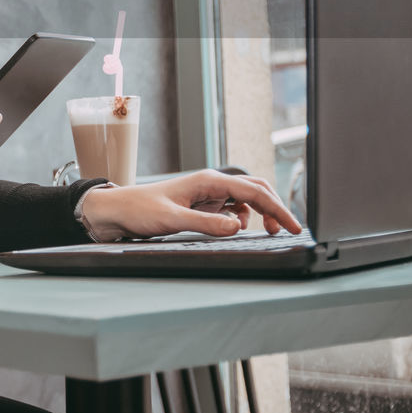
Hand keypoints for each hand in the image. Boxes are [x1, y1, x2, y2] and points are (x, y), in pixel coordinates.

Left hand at [79, 169, 301, 239]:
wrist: (116, 211)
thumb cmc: (140, 210)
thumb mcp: (173, 219)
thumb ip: (206, 224)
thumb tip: (238, 227)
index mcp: (208, 180)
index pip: (254, 192)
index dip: (278, 209)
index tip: (295, 226)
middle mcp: (210, 184)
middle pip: (255, 190)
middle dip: (275, 208)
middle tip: (289, 230)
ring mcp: (206, 194)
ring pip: (245, 199)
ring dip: (260, 213)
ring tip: (268, 232)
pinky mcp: (201, 205)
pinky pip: (230, 209)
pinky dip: (242, 218)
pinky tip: (238, 228)